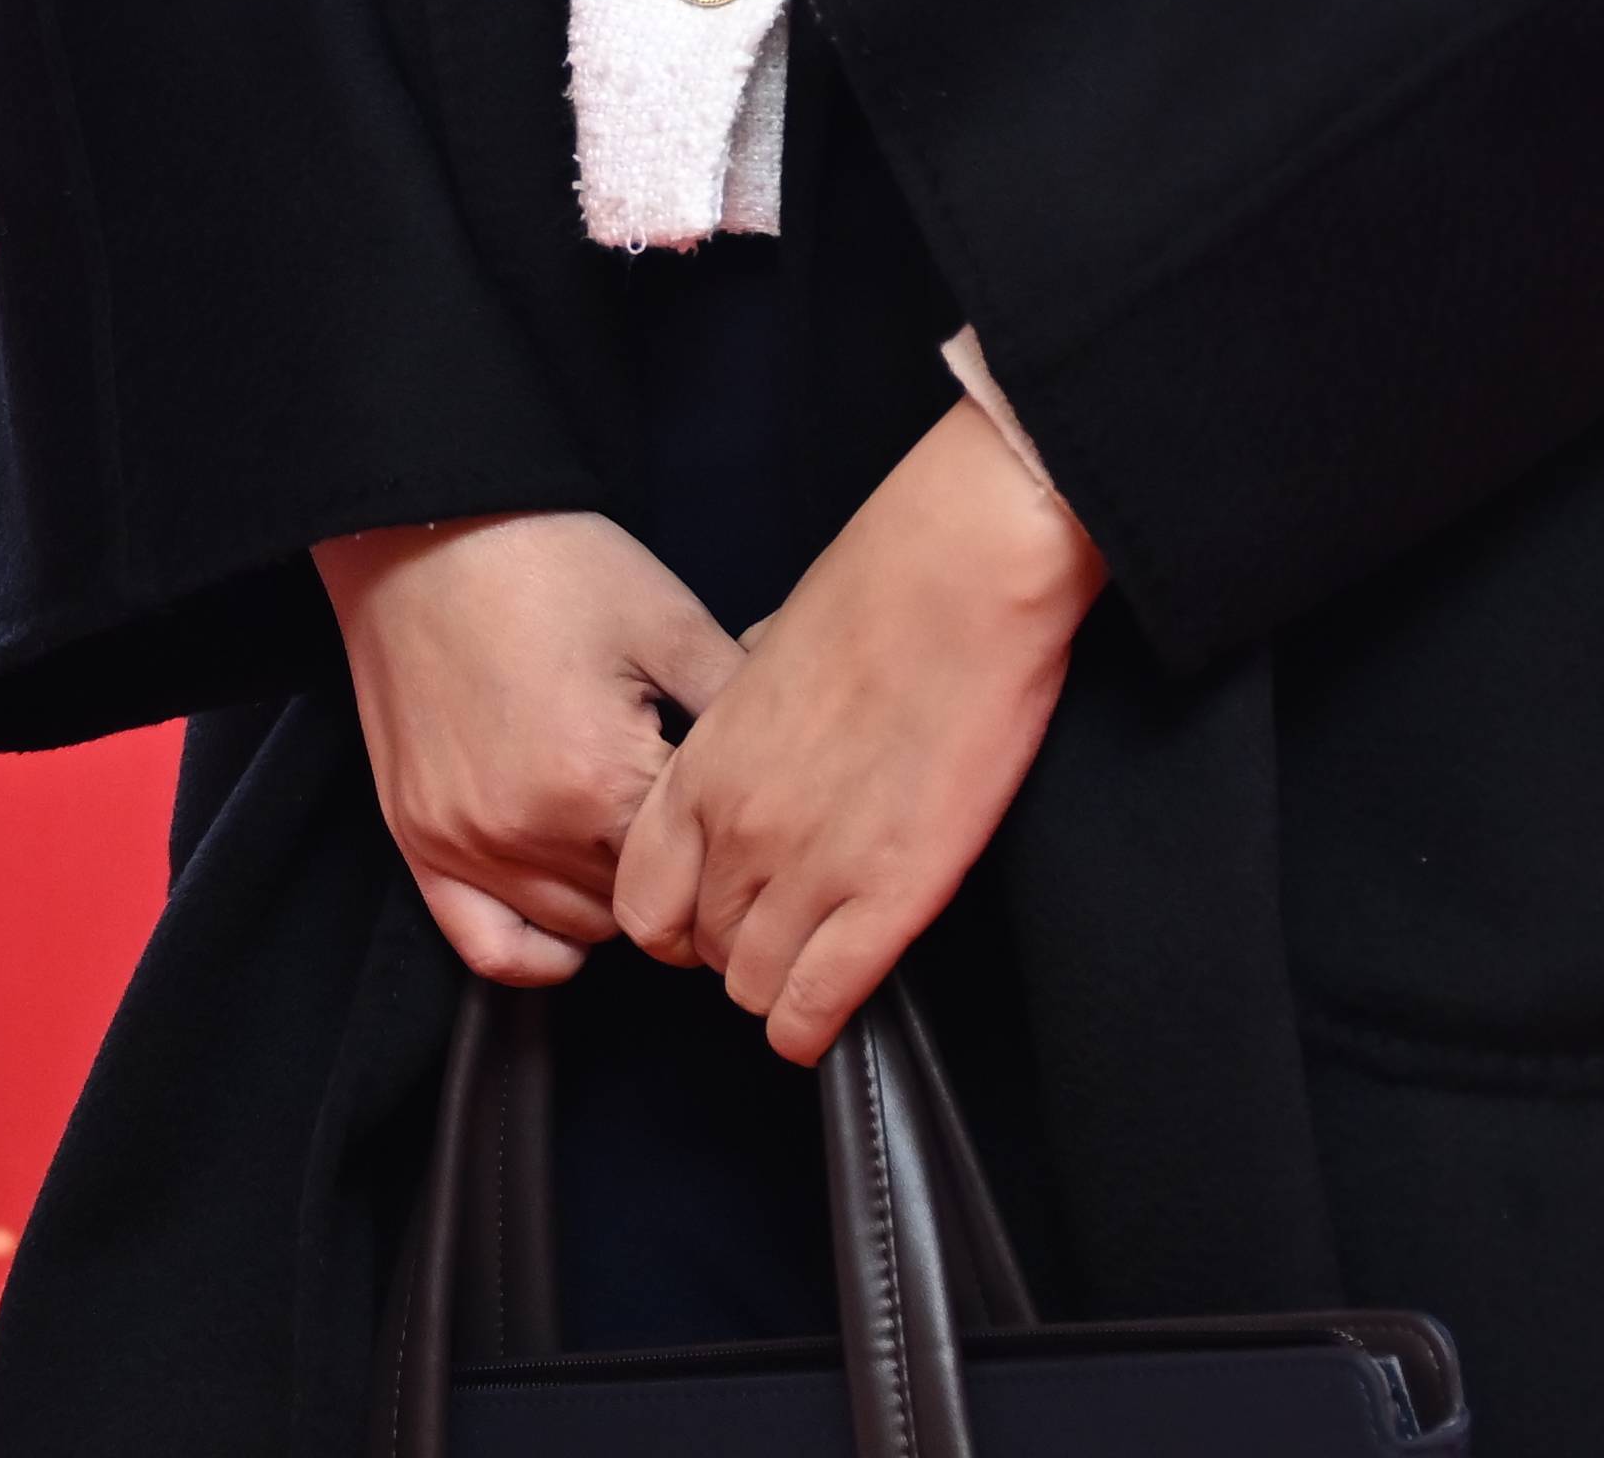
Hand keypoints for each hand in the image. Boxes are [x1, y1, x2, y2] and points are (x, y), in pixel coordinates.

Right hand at [316, 509, 744, 984]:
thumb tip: (793, 765)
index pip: (693, 870)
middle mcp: (527, 831)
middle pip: (637, 910)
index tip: (742, 827)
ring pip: (574, 929)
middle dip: (674, 877)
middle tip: (691, 833)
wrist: (424, 534)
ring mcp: (464, 844)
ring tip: (630, 844)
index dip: (727, 849)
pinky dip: (534, 952)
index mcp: (600, 779)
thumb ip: (734, 705)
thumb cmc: (548, 565)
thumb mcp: (668, 621)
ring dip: (612, 902)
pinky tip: (570, 926)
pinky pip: (484, 944)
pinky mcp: (418, 840)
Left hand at [616, 402, 1103, 1061]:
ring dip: (780, 987)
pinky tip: (829, 1017)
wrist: (960, 576)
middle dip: (735, 952)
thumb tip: (743, 728)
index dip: (677, 921)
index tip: (713, 915)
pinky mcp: (889, 897)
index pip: (642, 898)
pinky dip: (815, 1026)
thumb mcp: (766, 648)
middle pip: (702, 950)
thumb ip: (738, 713)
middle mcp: (737, 828)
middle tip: (781, 932)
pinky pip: (818, 1005)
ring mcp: (809, 868)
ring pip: (755, 989)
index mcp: (701, 766)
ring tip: (817, 962)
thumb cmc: (878, 593)